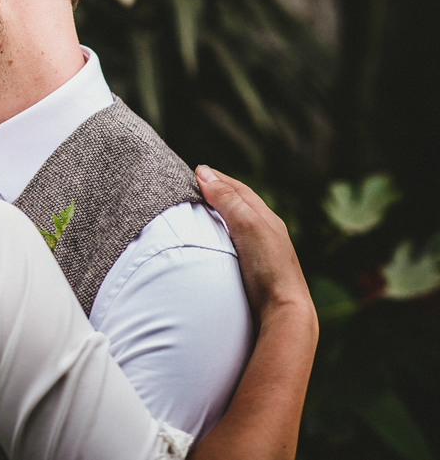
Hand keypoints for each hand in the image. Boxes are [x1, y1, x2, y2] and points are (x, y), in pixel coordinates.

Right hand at [196, 165, 314, 322]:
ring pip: (241, 223)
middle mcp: (268, 231)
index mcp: (267, 218)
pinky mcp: (258, 270)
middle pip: (242, 204)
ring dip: (223, 212)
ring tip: (204, 208)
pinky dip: (226, 232)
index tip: (197, 171)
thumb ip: (227, 200)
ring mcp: (264, 251)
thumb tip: (204, 173)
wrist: (285, 310)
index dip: (218, 178)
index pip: (239, 189)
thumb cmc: (269, 267)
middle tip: (198, 183)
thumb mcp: (246, 226)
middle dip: (221, 191)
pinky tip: (218, 240)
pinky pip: (239, 241)